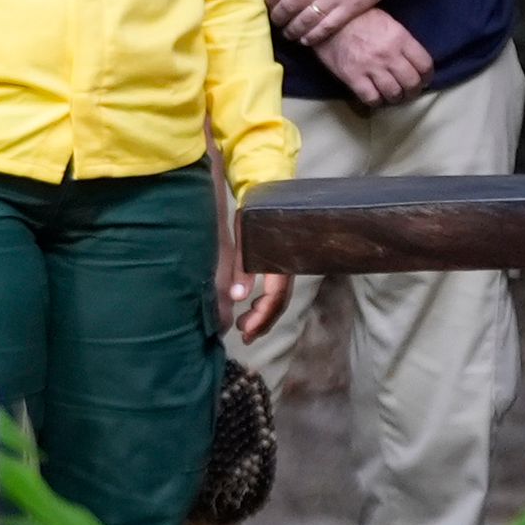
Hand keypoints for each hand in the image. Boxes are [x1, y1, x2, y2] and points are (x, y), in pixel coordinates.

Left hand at [219, 222, 289, 342]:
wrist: (266, 187)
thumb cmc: (253, 211)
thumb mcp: (243, 236)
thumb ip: (242, 266)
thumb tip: (239, 298)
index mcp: (279, 260)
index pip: (275, 297)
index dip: (261, 317)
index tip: (244, 331)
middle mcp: (286, 266)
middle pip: (279, 303)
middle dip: (262, 322)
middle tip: (244, 336)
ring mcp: (285, 265)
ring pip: (278, 299)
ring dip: (262, 316)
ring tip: (244, 328)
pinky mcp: (279, 264)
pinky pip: (275, 290)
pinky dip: (263, 304)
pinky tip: (250, 309)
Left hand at [267, 0, 416, 46]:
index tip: (269, 4)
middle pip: (289, 6)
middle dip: (279, 17)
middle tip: (276, 22)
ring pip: (305, 20)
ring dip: (293, 30)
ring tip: (289, 34)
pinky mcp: (350, 9)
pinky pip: (326, 28)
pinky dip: (313, 36)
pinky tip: (306, 39)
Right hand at [316, 8, 432, 104]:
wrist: (328, 19)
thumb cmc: (359, 17)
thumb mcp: (388, 22)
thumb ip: (402, 42)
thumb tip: (412, 61)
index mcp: (400, 38)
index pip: (425, 65)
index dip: (427, 76)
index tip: (423, 79)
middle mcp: (389, 54)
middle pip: (412, 83)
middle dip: (413, 91)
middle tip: (408, 91)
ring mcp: (371, 67)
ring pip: (394, 94)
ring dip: (396, 98)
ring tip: (393, 95)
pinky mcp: (353, 77)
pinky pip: (372, 99)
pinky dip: (376, 101)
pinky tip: (375, 96)